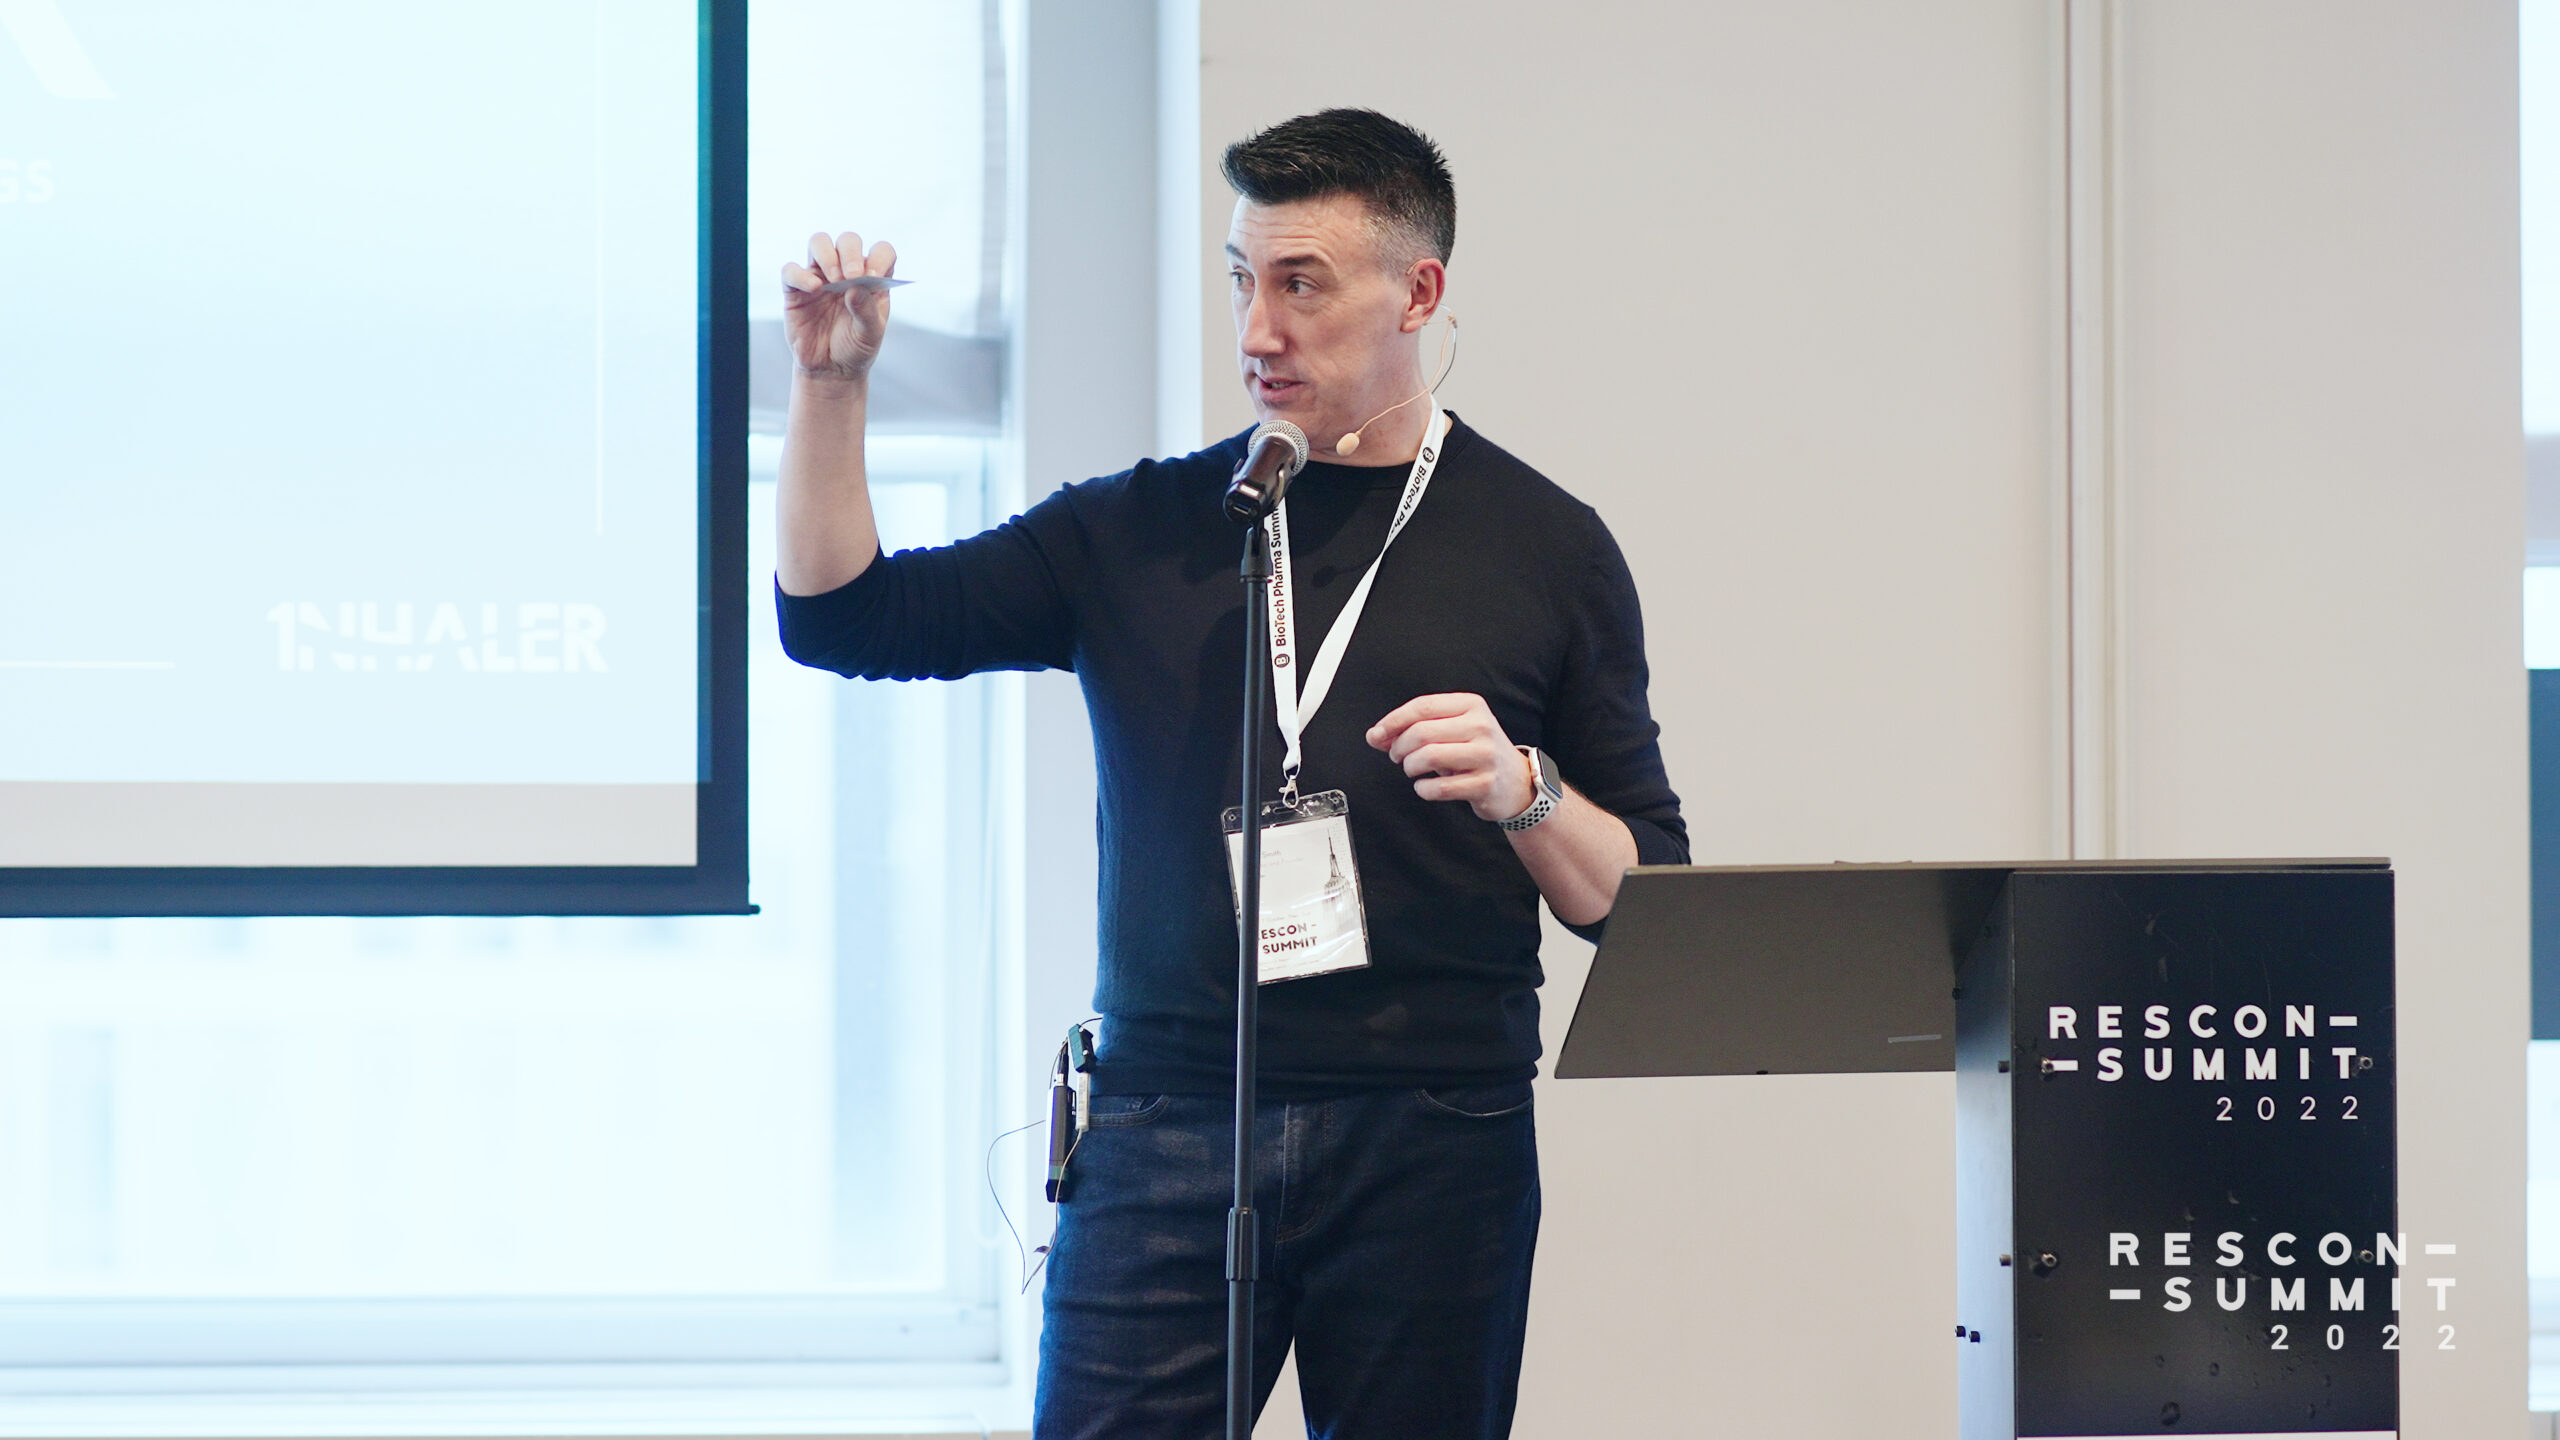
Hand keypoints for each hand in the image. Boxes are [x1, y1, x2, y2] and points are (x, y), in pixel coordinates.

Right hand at [780, 231, 896, 381]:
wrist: (831, 369)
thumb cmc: (856, 347)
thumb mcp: (870, 335)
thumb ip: (867, 311)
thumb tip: (856, 287)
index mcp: (872, 278)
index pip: (881, 251)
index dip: (879, 258)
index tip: (873, 277)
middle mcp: (846, 271)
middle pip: (848, 240)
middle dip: (850, 253)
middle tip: (852, 276)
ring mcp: (820, 276)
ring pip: (819, 243)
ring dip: (828, 255)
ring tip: (834, 281)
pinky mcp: (796, 289)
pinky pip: (791, 270)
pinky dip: (800, 275)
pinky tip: (814, 289)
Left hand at [1367, 692, 1533, 821]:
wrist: (1515, 782)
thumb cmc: (1475, 752)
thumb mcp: (1449, 731)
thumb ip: (1412, 730)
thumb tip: (1375, 736)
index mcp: (1471, 705)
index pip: (1422, 706)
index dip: (1393, 721)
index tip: (1377, 735)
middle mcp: (1481, 726)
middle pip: (1421, 732)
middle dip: (1399, 747)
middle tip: (1397, 756)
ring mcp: (1485, 755)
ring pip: (1429, 756)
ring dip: (1410, 767)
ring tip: (1412, 769)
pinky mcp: (1485, 783)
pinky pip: (1439, 788)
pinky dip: (1423, 789)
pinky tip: (1425, 787)